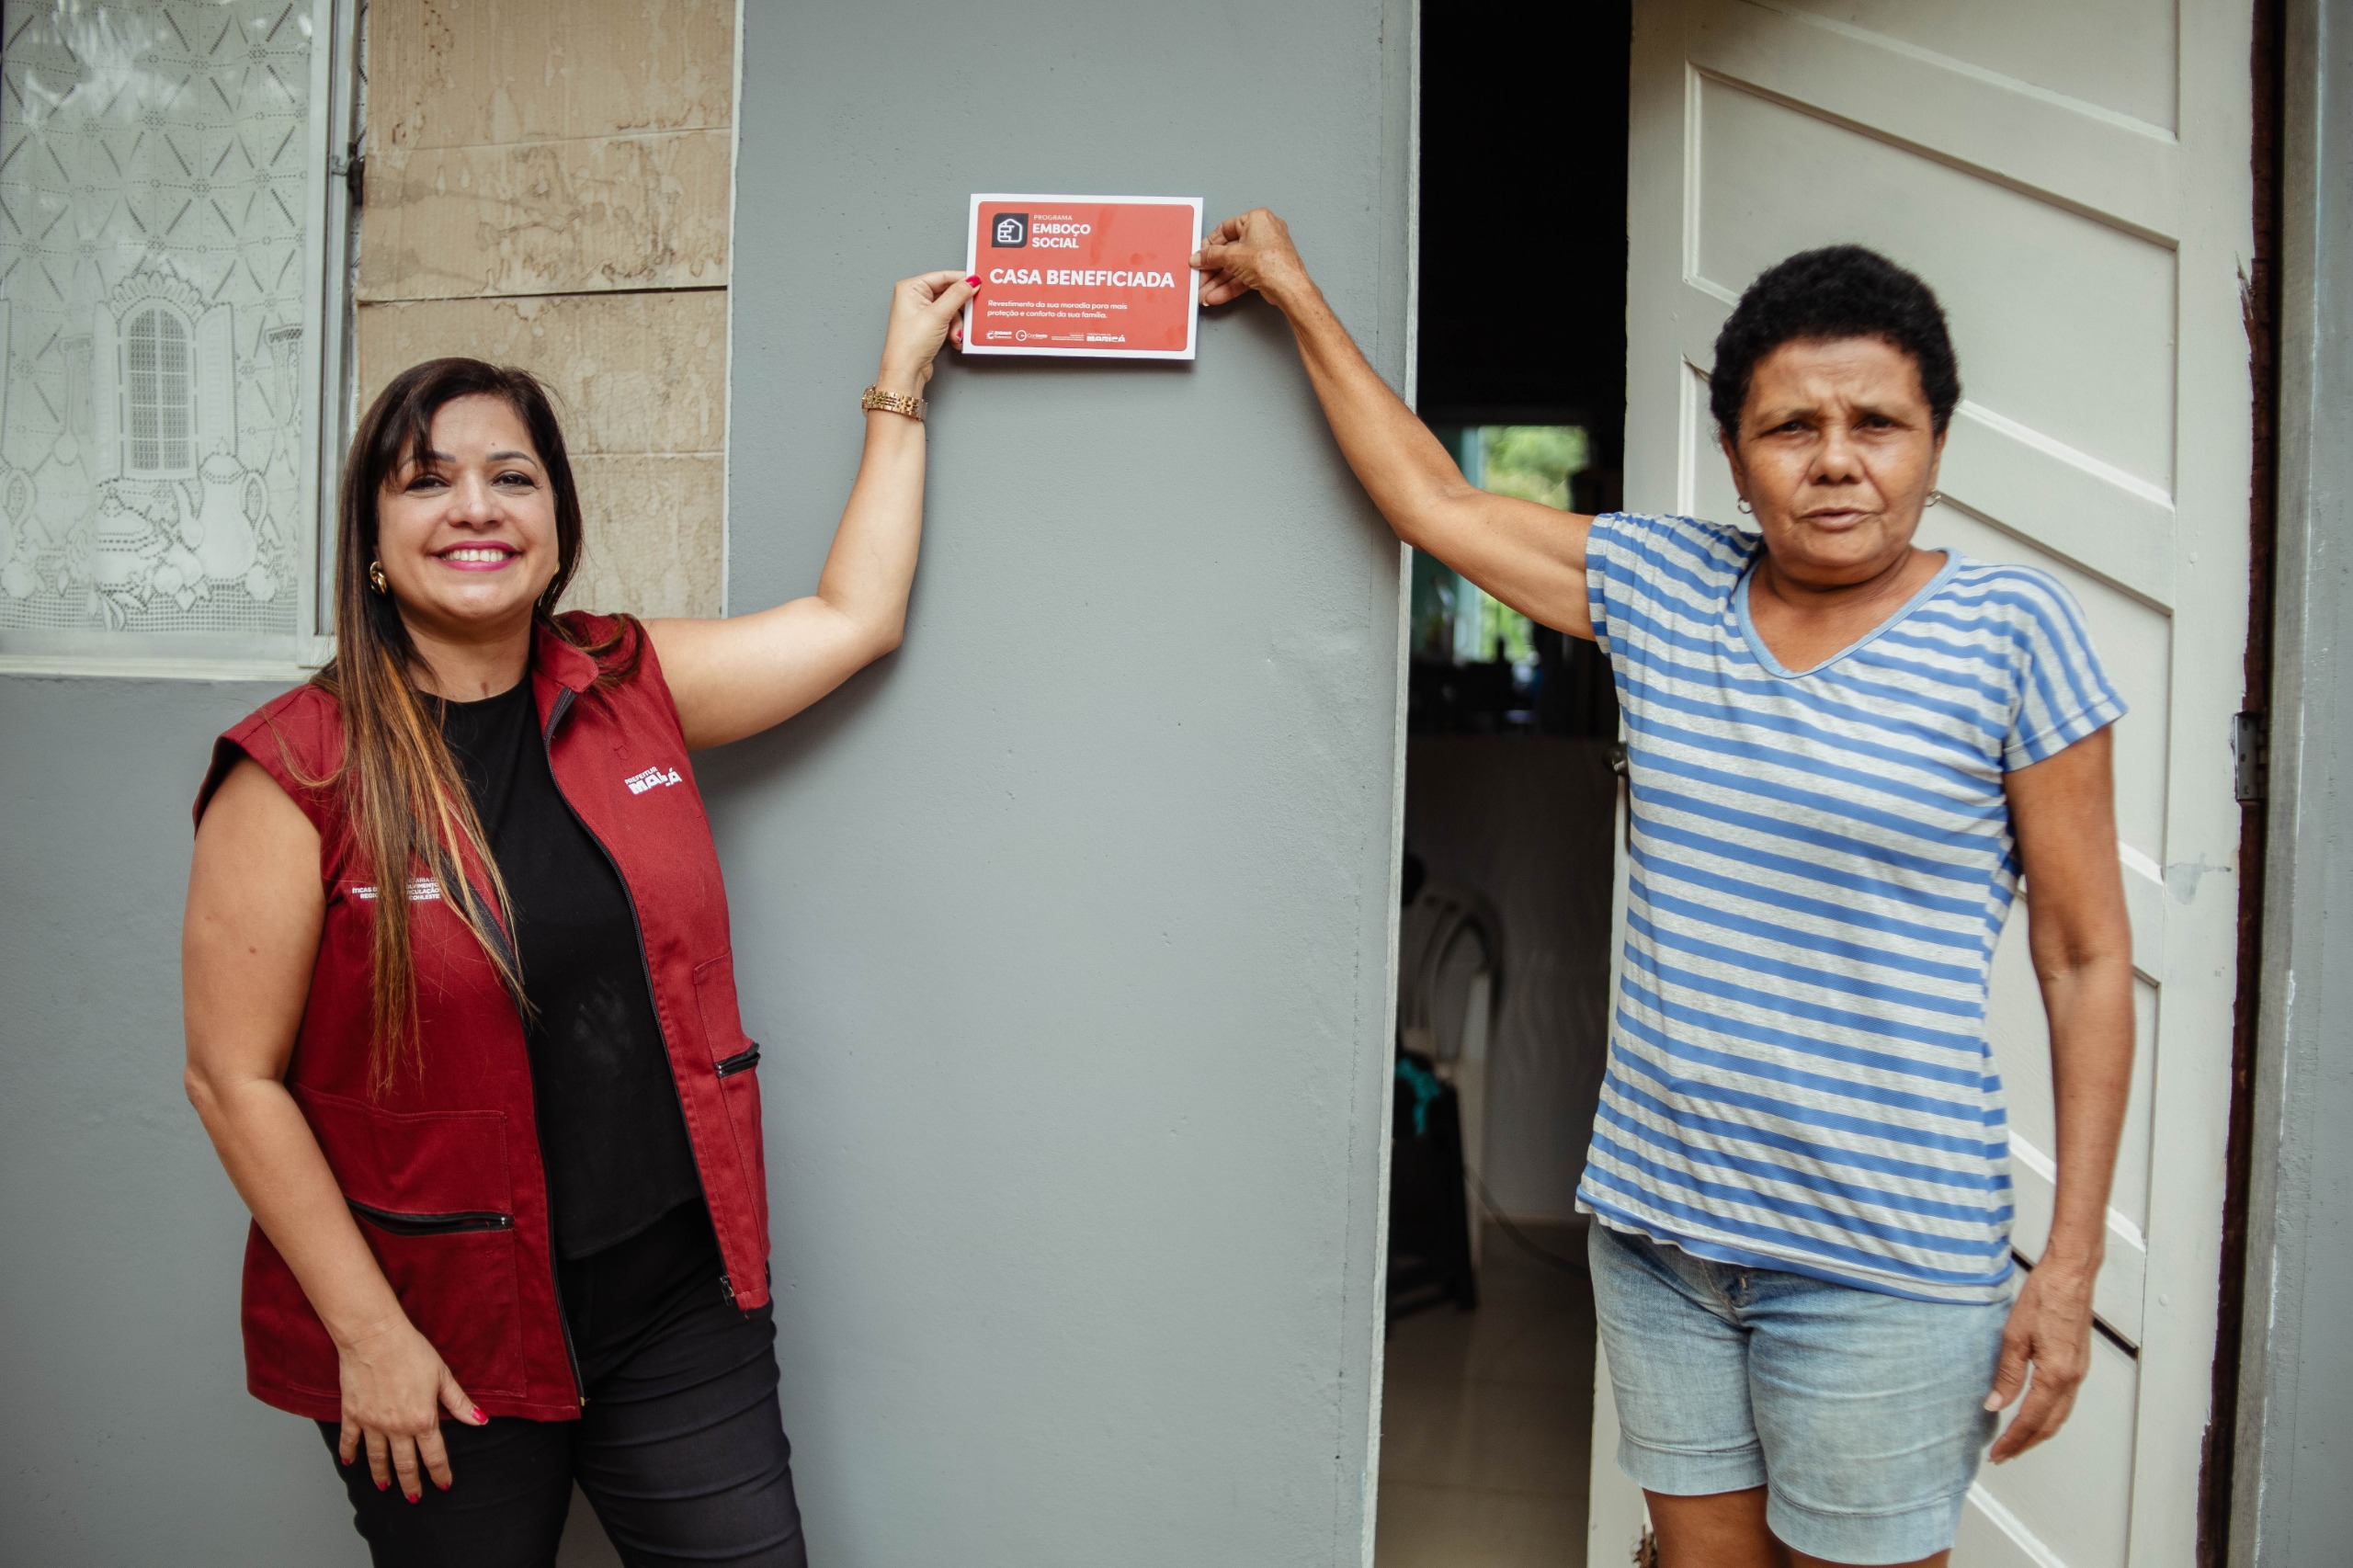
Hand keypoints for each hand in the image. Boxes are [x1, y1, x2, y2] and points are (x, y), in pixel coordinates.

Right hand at [335, 1317, 486, 1500]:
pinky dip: (349, 1454)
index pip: (435, 1455)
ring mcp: (372, 1423)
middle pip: (405, 1465)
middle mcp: (397, 1428)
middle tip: (414, 1499)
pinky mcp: (352, 1415)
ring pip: (377, 1459)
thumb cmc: (411, 1351)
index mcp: (422, 1419)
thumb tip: (481, 1420)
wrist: (374, 1337)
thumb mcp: (442, 1376)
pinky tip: (351, 1463)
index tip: (443, 1485)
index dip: (440, 1473)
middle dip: (411, 1485)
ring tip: (386, 1487)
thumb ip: (459, 1403)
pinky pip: (350, 1441)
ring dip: (382, 1476)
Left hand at [875, 270, 980, 398]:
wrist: (905, 372)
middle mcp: (914, 298)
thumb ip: (957, 295)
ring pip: (951, 310)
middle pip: (949, 294)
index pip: (942, 276)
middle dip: (960, 309)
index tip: (979, 283)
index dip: (962, 280)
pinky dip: (954, 330)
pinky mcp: (928, 326)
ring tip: (955, 334)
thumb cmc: (909, 345)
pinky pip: (948, 321)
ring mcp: (921, 313)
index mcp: (910, 288)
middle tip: (970, 314)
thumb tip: (972, 281)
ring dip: (957, 323)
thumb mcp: (938, 315)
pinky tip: (953, 339)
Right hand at [1192, 208, 1312, 308]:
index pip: (1226, 229)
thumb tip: (1199, 257)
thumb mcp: (1232, 256)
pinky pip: (1243, 275)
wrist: (1290, 287)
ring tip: (1204, 292)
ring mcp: (1265, 252)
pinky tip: (1216, 295)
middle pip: (1229, 251)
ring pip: (1235, 266)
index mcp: (1257, 219)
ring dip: (1218, 281)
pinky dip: (1229, 286)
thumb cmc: (1271, 263)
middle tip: (1200, 276)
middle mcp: (1263, 233)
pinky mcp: (1266, 269)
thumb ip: (1211, 256)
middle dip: (1212, 268)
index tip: (1200, 255)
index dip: (1210, 244)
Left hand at [1984, 1254, 2096, 1461]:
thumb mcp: (2014, 1336)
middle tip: (2004, 1454)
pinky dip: (2049, 1415)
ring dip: (2038, 1432)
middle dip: (2026, 1443)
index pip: (2030, 1419)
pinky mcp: (2078, 1363)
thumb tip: (1995, 1403)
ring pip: (2060, 1415)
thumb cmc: (2045, 1297)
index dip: (2013, 1439)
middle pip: (2049, 1424)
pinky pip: (2065, 1400)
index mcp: (2055, 1374)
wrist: (2070, 1275)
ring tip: (2017, 1441)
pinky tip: (2036, 1413)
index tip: (1997, 1452)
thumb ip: (2007, 1375)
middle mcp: (2072, 1378)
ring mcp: (2078, 1372)